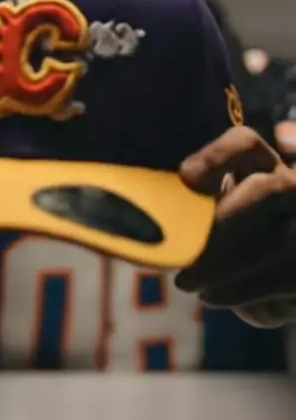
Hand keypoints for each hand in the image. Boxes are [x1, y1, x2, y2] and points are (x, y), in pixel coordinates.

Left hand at [175, 126, 295, 325]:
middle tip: (185, 250)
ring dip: (223, 264)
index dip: (217, 155)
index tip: (184, 177)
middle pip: (266, 191)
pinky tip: (210, 295)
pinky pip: (278, 277)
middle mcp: (292, 185)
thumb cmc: (231, 231)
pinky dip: (239, 290)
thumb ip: (192, 204)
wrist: (274, 267)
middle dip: (224, 220)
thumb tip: (155, 215)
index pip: (246, 143)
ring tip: (186, 281)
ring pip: (273, 240)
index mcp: (262, 163)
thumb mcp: (214, 207)